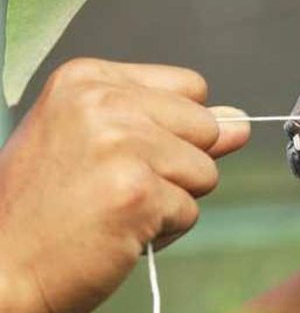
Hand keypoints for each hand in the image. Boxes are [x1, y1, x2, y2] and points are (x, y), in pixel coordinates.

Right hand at [0, 59, 249, 312]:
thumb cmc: (45, 207)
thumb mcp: (96, 141)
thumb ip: (172, 124)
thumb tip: (242, 122)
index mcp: (90, 79)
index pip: (193, 89)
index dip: (181, 129)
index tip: (135, 151)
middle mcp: (105, 102)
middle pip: (207, 129)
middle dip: (180, 166)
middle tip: (118, 186)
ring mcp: (122, 146)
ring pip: (206, 172)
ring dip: (172, 201)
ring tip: (115, 210)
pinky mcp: (137, 194)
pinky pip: (191, 211)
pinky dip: (163, 231)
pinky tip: (116, 233)